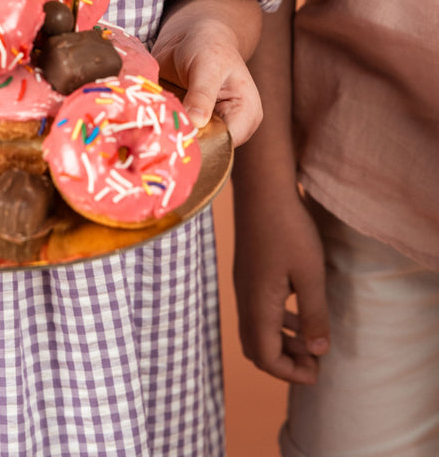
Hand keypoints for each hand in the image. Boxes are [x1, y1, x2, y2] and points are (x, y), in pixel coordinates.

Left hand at [152, 0, 262, 144]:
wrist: (192, 33)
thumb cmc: (208, 44)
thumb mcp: (207, 66)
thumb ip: (202, 94)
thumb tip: (196, 123)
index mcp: (246, 114)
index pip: (226, 142)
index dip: (202, 143)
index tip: (174, 136)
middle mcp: (229, 125)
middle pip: (207, 148)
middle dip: (183, 142)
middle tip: (156, 134)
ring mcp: (207, 127)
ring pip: (189, 143)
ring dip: (169, 136)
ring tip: (150, 128)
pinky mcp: (187, 123)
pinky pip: (175, 133)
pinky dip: (161, 128)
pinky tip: (148, 122)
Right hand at [233, 183, 329, 382]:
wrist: (262, 188)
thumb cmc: (288, 228)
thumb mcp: (310, 274)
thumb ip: (314, 315)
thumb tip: (318, 351)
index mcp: (258, 305)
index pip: (266, 358)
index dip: (292, 373)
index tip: (318, 371)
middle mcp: (245, 299)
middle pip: (257, 348)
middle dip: (285, 362)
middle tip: (314, 360)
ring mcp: (244, 284)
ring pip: (257, 329)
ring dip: (282, 342)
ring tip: (311, 340)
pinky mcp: (248, 272)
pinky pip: (258, 310)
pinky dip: (278, 322)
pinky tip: (298, 312)